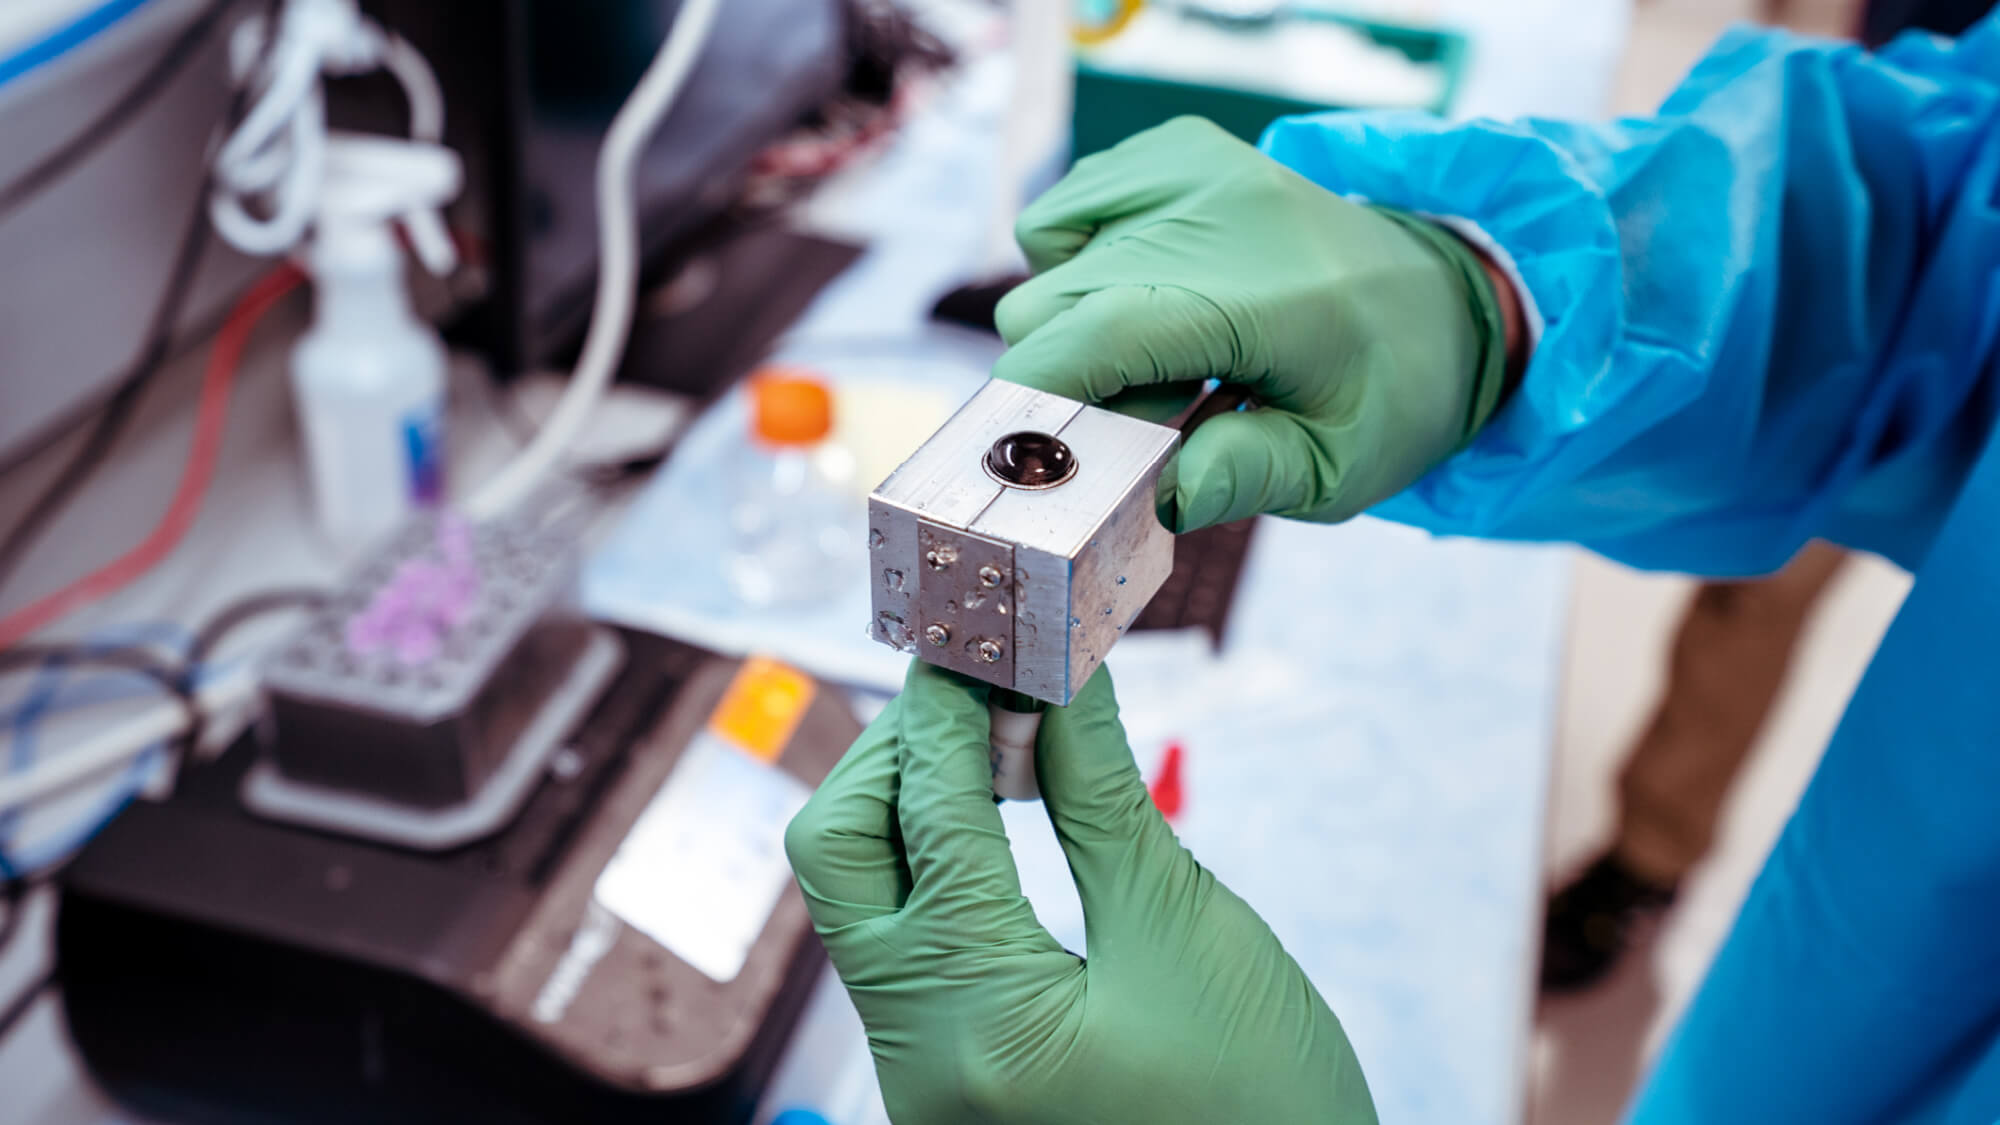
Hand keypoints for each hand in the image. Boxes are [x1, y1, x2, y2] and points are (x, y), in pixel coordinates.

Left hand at [784, 661, 1375, 1123]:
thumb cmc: (1267, 1106)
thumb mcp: (1188, 931)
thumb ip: (1103, 797)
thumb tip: (1061, 679)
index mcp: (977, 1017)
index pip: (929, 812)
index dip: (954, 702)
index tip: (988, 630)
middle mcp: (915, 1056)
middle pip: (839, 851)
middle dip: (897, 752)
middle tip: (980, 689)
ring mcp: (920, 1076)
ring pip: (861, 897)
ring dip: (915, 804)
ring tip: (1004, 741)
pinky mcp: (945, 1079)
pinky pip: (903, 945)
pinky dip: (938, 865)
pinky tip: (1003, 817)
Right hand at [993, 116, 1518, 531]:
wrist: (1443, 298)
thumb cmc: (1387, 394)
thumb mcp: (1339, 468)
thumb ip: (1248, 478)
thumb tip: (1162, 496)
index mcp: (1264, 295)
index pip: (1097, 332)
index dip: (1035, 402)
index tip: (1031, 460)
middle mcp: (1218, 208)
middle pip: (1048, 310)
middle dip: (1072, 380)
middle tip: (1161, 410)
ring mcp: (1189, 165)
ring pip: (1041, 261)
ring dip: (1076, 324)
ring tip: (1167, 354)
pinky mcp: (1171, 147)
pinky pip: (1061, 217)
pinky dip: (1078, 266)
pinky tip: (1150, 297)